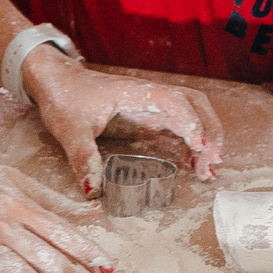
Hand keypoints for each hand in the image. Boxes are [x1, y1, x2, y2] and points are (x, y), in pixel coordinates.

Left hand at [27, 49, 222, 196]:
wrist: (58, 81)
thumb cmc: (65, 97)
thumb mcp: (70, 130)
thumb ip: (83, 158)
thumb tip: (92, 191)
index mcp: (136, 92)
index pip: (174, 102)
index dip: (190, 122)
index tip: (200, 146)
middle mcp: (150, 96)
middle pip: (195, 104)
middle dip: (210, 130)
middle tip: (214, 161)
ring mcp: (152, 105)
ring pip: (192, 114)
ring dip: (206, 137)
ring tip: (209, 169)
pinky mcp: (149, 116)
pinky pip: (180, 126)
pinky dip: (192, 144)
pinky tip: (194, 165)